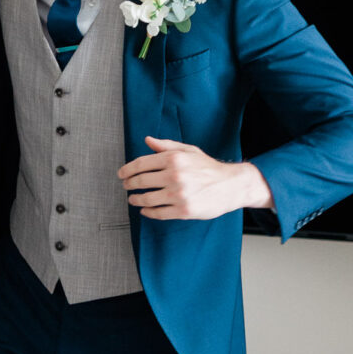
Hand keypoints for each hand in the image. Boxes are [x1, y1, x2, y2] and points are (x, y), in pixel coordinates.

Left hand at [118, 136, 273, 219]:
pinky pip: (158, 213)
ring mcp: (179, 195)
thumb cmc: (208, 168)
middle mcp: (175, 176)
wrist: (231, 185)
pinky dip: (148, 212)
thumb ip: (166, 146)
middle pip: (140, 182)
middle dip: (129, 184)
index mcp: (174, 159)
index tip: (121, 174)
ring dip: (135, 200)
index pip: (141, 164)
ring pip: (147, 199)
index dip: (127, 170)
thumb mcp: (188, 151)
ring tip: (133, 199)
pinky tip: (145, 210)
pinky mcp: (184, 211)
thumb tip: (147, 140)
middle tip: (126, 186)